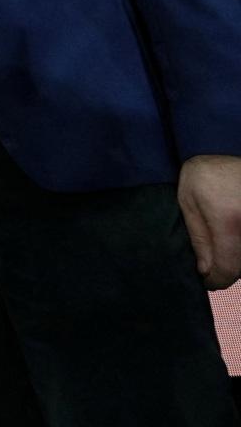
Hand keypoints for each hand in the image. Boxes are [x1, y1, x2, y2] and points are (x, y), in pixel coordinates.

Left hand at [178, 153, 240, 288]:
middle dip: (227, 271)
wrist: (230, 146)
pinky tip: (232, 234)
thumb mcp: (190, 200)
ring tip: (221, 248)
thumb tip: (204, 270)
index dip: (216, 280)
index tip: (206, 280)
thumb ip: (198, 236)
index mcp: (229, 221)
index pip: (228, 269)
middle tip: (210, 264)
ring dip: (236, 259)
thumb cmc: (208, 172)